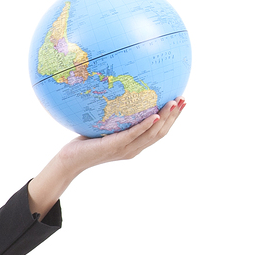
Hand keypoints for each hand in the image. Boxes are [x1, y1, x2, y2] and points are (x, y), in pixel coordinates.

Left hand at [27, 97, 185, 215]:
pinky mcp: (114, 146)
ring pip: (151, 134)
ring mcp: (124, 149)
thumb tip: (121, 94)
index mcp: (134, 145)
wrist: (69, 161)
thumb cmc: (84, 143)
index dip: (173, 119)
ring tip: (174, 103)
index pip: (159, 132)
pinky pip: (133, 134)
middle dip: (174, 117)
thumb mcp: (105, 128)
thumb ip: (116, 117)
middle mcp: (133, 149)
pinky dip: (145, 126)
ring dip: (165, 118)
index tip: (183, 103)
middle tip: (184, 100)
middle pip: (160, 133)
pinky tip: (155, 116)